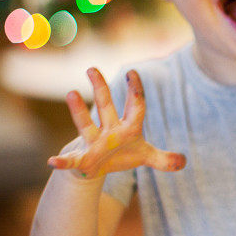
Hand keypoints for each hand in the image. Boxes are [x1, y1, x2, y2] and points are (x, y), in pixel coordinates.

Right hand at [47, 67, 186, 178]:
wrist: (100, 166)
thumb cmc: (123, 154)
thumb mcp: (146, 157)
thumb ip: (165, 159)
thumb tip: (183, 162)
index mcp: (129, 128)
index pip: (135, 106)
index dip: (135, 91)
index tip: (132, 72)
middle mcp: (109, 130)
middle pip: (105, 106)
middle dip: (100, 88)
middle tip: (92, 68)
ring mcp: (94, 143)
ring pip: (86, 125)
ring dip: (79, 110)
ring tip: (71, 92)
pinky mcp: (83, 160)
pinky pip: (71, 161)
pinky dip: (63, 161)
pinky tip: (52, 161)